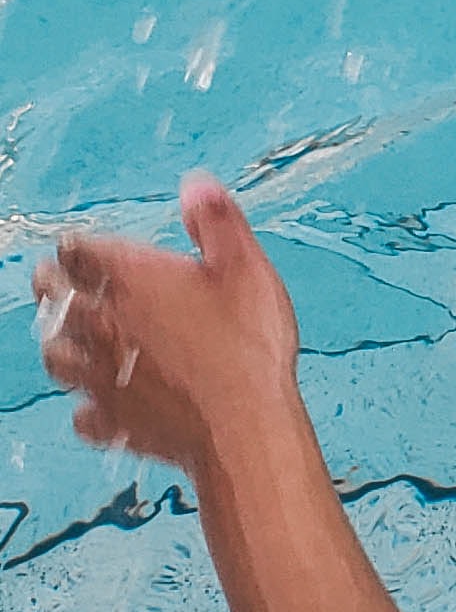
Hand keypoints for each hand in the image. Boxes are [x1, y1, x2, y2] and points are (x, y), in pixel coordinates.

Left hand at [32, 175, 299, 475]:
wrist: (244, 426)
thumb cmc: (247, 346)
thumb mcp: (246, 267)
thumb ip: (216, 221)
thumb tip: (196, 185)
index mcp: (128, 279)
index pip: (75, 249)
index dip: (76, 244)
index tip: (81, 245)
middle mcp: (102, 325)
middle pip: (52, 297)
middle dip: (53, 284)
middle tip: (55, 278)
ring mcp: (101, 377)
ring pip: (55, 355)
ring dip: (59, 342)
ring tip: (70, 337)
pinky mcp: (114, 421)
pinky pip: (84, 415)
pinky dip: (88, 407)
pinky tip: (99, 405)